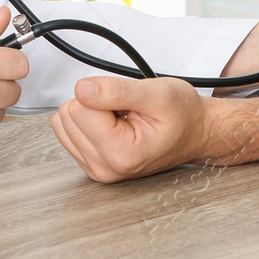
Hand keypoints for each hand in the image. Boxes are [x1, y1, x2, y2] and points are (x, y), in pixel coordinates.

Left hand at [51, 76, 216, 181]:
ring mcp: (97, 168)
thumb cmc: (182, 116)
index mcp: (121, 154)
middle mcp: (105, 168)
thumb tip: (81, 89)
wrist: (194, 132)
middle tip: (128, 110)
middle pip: (69, 115)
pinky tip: (115, 125)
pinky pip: (68, 131)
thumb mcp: (157, 94)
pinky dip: (90, 122)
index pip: (80, 106)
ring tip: (123, 117)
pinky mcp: (91, 164)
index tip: (130, 103)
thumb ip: (118, 91)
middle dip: (97, 104)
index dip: (105, 94)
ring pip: (64, 122)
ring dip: (92, 112)